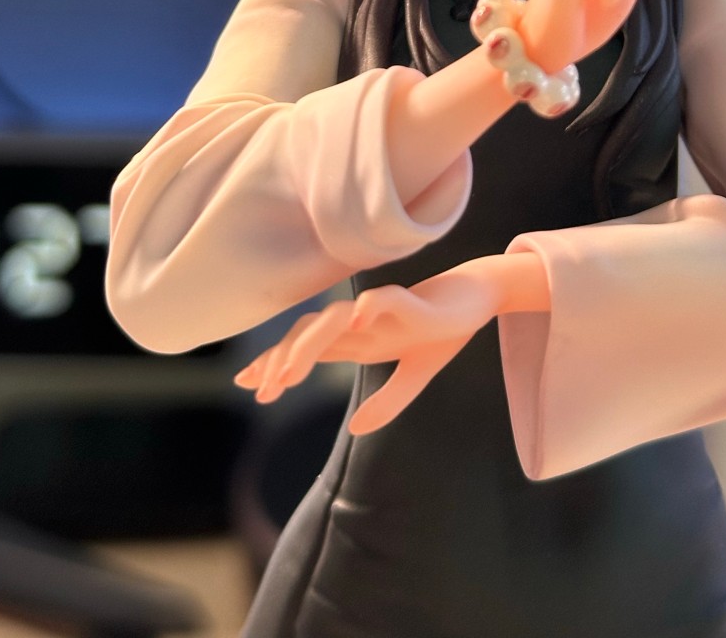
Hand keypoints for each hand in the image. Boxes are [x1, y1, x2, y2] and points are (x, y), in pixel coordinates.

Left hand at [233, 265, 500, 434]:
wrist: (477, 297)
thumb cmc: (441, 330)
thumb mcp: (416, 375)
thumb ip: (388, 401)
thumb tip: (355, 429)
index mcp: (359, 339)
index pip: (307, 348)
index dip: (276, 362)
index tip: (248, 384)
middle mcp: (362, 323)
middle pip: (309, 333)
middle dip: (281, 358)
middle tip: (263, 390)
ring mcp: (382, 311)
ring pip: (333, 318)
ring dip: (308, 344)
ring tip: (290, 374)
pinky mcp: (410, 301)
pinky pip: (383, 298)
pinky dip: (367, 308)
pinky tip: (354, 324)